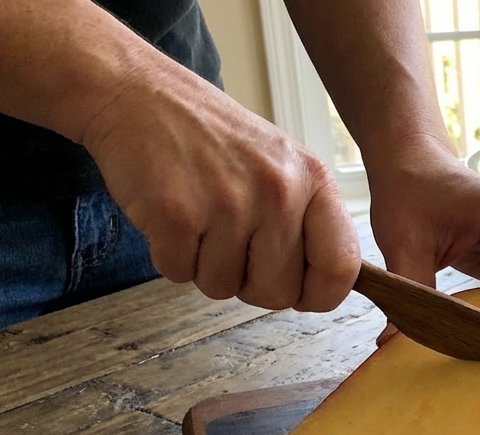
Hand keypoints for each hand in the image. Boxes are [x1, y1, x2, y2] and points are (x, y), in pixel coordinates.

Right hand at [80, 66, 360, 311]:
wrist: (137, 94)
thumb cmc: (212, 138)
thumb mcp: (281, 166)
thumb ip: (307, 221)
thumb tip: (325, 286)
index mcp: (314, 180)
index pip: (341, 267)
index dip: (318, 295)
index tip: (299, 292)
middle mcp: (279, 192)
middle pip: (279, 293)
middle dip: (250, 283)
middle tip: (229, 240)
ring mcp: (228, 204)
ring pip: (224, 289)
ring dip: (204, 265)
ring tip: (197, 215)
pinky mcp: (176, 216)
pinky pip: (179, 274)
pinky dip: (169, 256)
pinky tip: (170, 214)